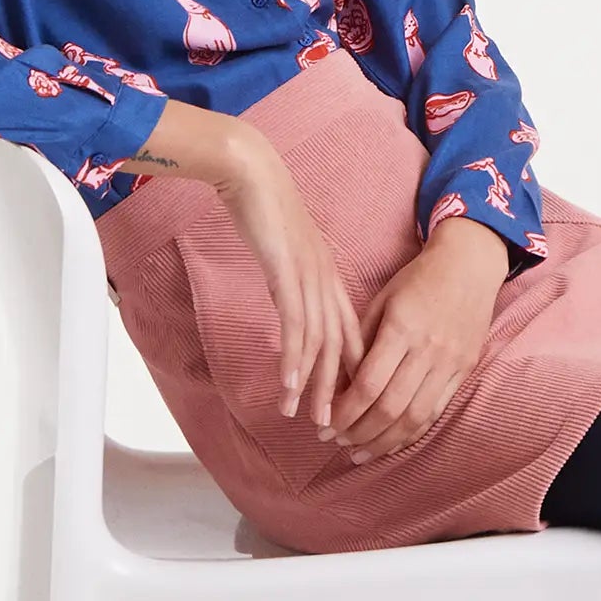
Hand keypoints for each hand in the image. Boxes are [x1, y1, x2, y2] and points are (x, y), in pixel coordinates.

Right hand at [210, 123, 366, 428]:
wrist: (250, 173)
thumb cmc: (264, 210)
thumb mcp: (284, 256)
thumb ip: (291, 285)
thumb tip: (289, 309)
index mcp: (330, 279)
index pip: (350, 335)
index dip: (349, 373)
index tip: (343, 405)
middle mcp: (328, 282)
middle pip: (342, 348)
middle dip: (336, 392)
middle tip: (332, 427)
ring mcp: (311, 278)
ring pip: (320, 343)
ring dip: (312, 384)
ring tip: (304, 417)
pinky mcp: (289, 273)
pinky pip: (295, 323)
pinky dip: (293, 357)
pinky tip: (288, 384)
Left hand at [319, 222, 507, 460]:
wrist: (470, 265)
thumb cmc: (418, 280)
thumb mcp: (381, 300)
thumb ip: (359, 343)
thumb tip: (336, 386)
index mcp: (402, 328)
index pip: (369, 384)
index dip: (344, 411)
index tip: (324, 424)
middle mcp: (429, 350)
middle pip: (390, 408)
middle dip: (357, 432)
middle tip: (333, 442)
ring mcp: (450, 363)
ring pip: (414, 418)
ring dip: (382, 442)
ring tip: (357, 453)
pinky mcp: (464, 371)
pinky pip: (436, 412)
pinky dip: (410, 434)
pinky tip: (389, 443)